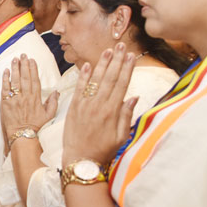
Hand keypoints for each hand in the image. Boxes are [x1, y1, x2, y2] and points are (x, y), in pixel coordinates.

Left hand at [1, 54, 58, 144]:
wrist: (23, 136)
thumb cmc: (36, 126)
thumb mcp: (49, 115)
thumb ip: (53, 103)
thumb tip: (56, 92)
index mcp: (36, 98)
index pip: (35, 80)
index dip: (33, 69)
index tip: (32, 60)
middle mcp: (26, 96)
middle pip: (25, 77)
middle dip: (24, 64)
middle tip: (23, 55)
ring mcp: (16, 99)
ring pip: (15, 81)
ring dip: (15, 69)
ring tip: (14, 59)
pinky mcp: (6, 103)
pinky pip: (5, 88)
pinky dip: (5, 79)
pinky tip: (6, 71)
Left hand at [62, 43, 137, 165]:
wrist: (80, 161)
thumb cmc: (103, 151)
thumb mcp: (121, 136)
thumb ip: (126, 115)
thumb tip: (133, 97)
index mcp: (112, 111)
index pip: (122, 84)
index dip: (127, 68)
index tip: (131, 56)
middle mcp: (99, 105)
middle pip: (110, 78)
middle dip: (116, 60)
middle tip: (121, 45)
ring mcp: (85, 106)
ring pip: (95, 80)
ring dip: (101, 63)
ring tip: (107, 50)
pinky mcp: (74, 108)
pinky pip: (79, 88)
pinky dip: (83, 76)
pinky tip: (87, 65)